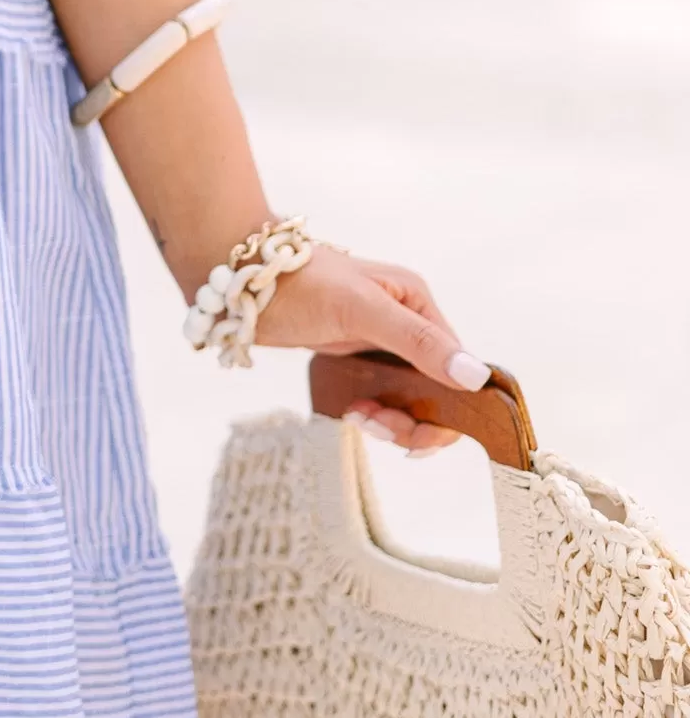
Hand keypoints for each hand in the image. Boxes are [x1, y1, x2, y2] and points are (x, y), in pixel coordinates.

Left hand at [250, 248, 490, 452]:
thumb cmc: (299, 284)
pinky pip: (381, 396)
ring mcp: (381, 341)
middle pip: (437, 389)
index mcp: (418, 302)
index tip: (415, 434)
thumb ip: (417, 342)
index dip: (448, 408)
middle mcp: (406, 321)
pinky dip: (373, 412)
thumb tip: (476, 376)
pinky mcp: (356, 356)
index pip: (458, 367)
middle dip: (414, 420)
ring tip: (358, 416)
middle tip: (376, 425)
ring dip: (391, 420)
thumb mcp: (361, 310)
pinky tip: (351, 412)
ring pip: (409, 398)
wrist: (242, 283)